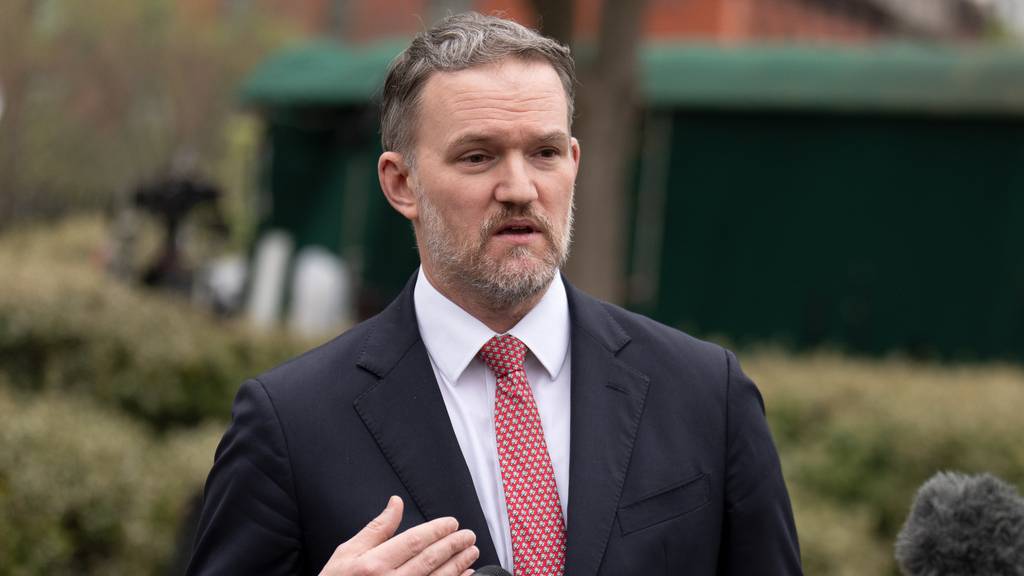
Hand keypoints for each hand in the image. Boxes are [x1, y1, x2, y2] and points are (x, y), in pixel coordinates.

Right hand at [319, 495, 479, 575]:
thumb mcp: (347, 552)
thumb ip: (377, 529)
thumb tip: (396, 503)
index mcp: (373, 564)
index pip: (414, 542)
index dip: (437, 531)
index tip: (452, 523)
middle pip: (430, 560)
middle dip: (453, 545)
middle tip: (469, 535)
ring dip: (458, 565)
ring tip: (471, 552)